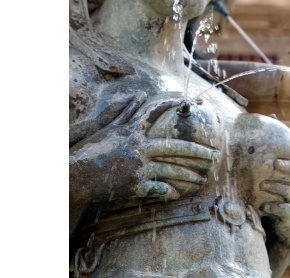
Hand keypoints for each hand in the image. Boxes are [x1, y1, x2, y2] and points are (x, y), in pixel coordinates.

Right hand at [70, 97, 220, 217]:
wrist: (75, 177)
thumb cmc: (91, 152)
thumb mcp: (108, 129)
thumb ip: (125, 112)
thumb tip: (139, 96)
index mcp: (133, 131)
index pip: (157, 115)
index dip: (174, 107)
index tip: (191, 103)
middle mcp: (138, 147)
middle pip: (175, 146)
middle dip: (197, 150)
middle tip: (214, 154)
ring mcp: (138, 166)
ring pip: (171, 169)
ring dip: (188, 175)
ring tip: (202, 179)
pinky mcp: (134, 185)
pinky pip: (158, 189)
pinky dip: (169, 192)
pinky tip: (179, 194)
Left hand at [259, 159, 289, 246]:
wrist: (280, 227)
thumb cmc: (268, 202)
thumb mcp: (265, 190)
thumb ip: (258, 178)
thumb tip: (238, 162)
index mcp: (287, 180)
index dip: (289, 162)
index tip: (276, 160)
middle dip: (286, 167)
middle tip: (273, 164)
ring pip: (289, 190)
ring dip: (275, 186)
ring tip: (261, 185)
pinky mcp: (288, 216)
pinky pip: (286, 209)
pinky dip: (275, 207)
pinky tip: (264, 206)